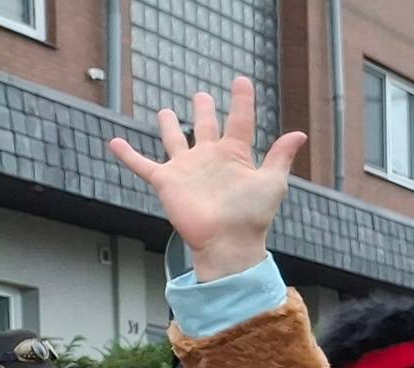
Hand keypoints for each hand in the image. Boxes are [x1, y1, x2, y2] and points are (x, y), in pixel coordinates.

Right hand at [107, 77, 305, 280]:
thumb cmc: (252, 215)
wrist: (227, 241)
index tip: (242, 80)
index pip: (240, 121)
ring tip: (163, 111)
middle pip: (205, 127)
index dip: (242, 101)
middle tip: (201, 95)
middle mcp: (210, 158)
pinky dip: (127, 154)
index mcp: (235, 155)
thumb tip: (300, 133)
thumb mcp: (271, 182)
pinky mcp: (166, 182)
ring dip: (168, 126)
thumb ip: (280, 156)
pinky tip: (114, 142)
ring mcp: (186, 169)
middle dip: (203, 111)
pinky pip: (141, 165)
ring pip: (174, 141)